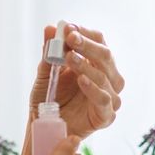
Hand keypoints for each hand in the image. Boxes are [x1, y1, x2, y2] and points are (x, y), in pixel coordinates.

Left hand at [28, 23, 124, 140]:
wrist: (44, 127)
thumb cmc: (49, 98)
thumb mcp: (46, 72)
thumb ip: (49, 52)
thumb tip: (49, 28)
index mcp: (97, 63)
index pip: (99, 41)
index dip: (85, 33)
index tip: (68, 28)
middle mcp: (108, 78)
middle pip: (105, 55)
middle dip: (87, 45)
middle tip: (70, 37)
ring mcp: (110, 97)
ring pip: (104, 75)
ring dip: (86, 64)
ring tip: (69, 57)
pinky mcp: (106, 115)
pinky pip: (103, 99)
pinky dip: (93, 88)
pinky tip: (81, 79)